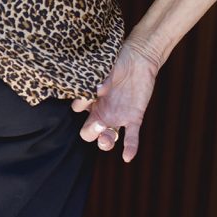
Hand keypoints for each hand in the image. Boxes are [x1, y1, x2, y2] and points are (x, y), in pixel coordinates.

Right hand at [70, 37, 161, 162]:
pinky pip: (131, 137)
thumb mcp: (104, 70)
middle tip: (98, 125)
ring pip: (107, 139)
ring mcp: (117, 117)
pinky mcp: (134, 118)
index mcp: (91, 102)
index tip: (86, 98)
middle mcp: (101, 113)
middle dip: (91, 133)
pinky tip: (127, 157)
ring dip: (105, 143)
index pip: (77, 112)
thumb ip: (99, 80)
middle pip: (89, 133)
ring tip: (108, 138)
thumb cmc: (117, 62)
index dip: (79, 107)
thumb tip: (97, 90)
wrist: (139, 59)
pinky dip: (130, 147)